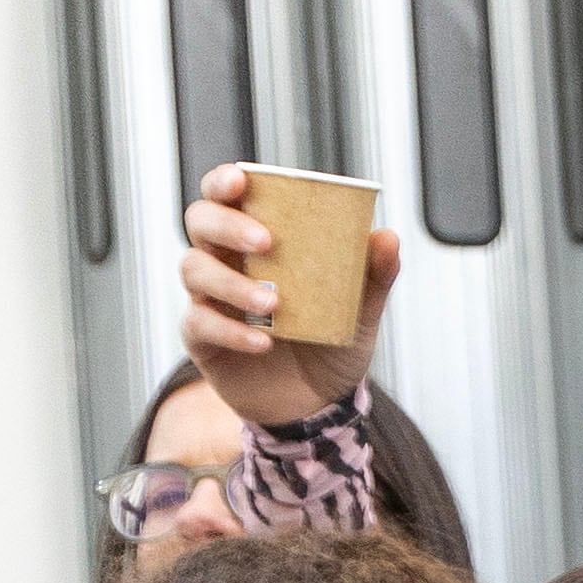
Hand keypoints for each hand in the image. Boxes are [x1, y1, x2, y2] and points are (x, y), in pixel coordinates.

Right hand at [180, 162, 394, 425]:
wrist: (319, 404)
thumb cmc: (331, 343)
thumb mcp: (360, 311)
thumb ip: (373, 276)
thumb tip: (387, 236)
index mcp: (256, 242)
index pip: (227, 198)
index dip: (224, 182)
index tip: (241, 179)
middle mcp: (226, 262)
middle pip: (200, 222)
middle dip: (227, 224)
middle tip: (267, 242)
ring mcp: (209, 298)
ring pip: (195, 270)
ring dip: (232, 283)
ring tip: (274, 303)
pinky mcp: (203, 339)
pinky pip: (201, 324)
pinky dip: (231, 331)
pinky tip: (263, 341)